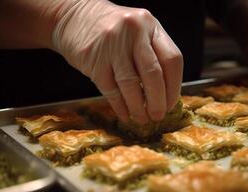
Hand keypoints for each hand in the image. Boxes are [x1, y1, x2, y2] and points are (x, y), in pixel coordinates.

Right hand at [52, 0, 182, 123]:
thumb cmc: (111, 29)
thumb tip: (165, 94)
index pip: (172, 60)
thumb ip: (152, 55)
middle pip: (153, 74)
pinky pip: (110, 89)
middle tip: (158, 116)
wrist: (73, 17)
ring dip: (138, 108)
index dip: (174, 87)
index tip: (171, 104)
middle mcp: (133, 32)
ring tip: (141, 119)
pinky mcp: (93, 60)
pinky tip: (124, 114)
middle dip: (158, 101)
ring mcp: (112, 46)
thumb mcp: (138, 32)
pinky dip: (119, 106)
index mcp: (150, 25)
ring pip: (131, 84)